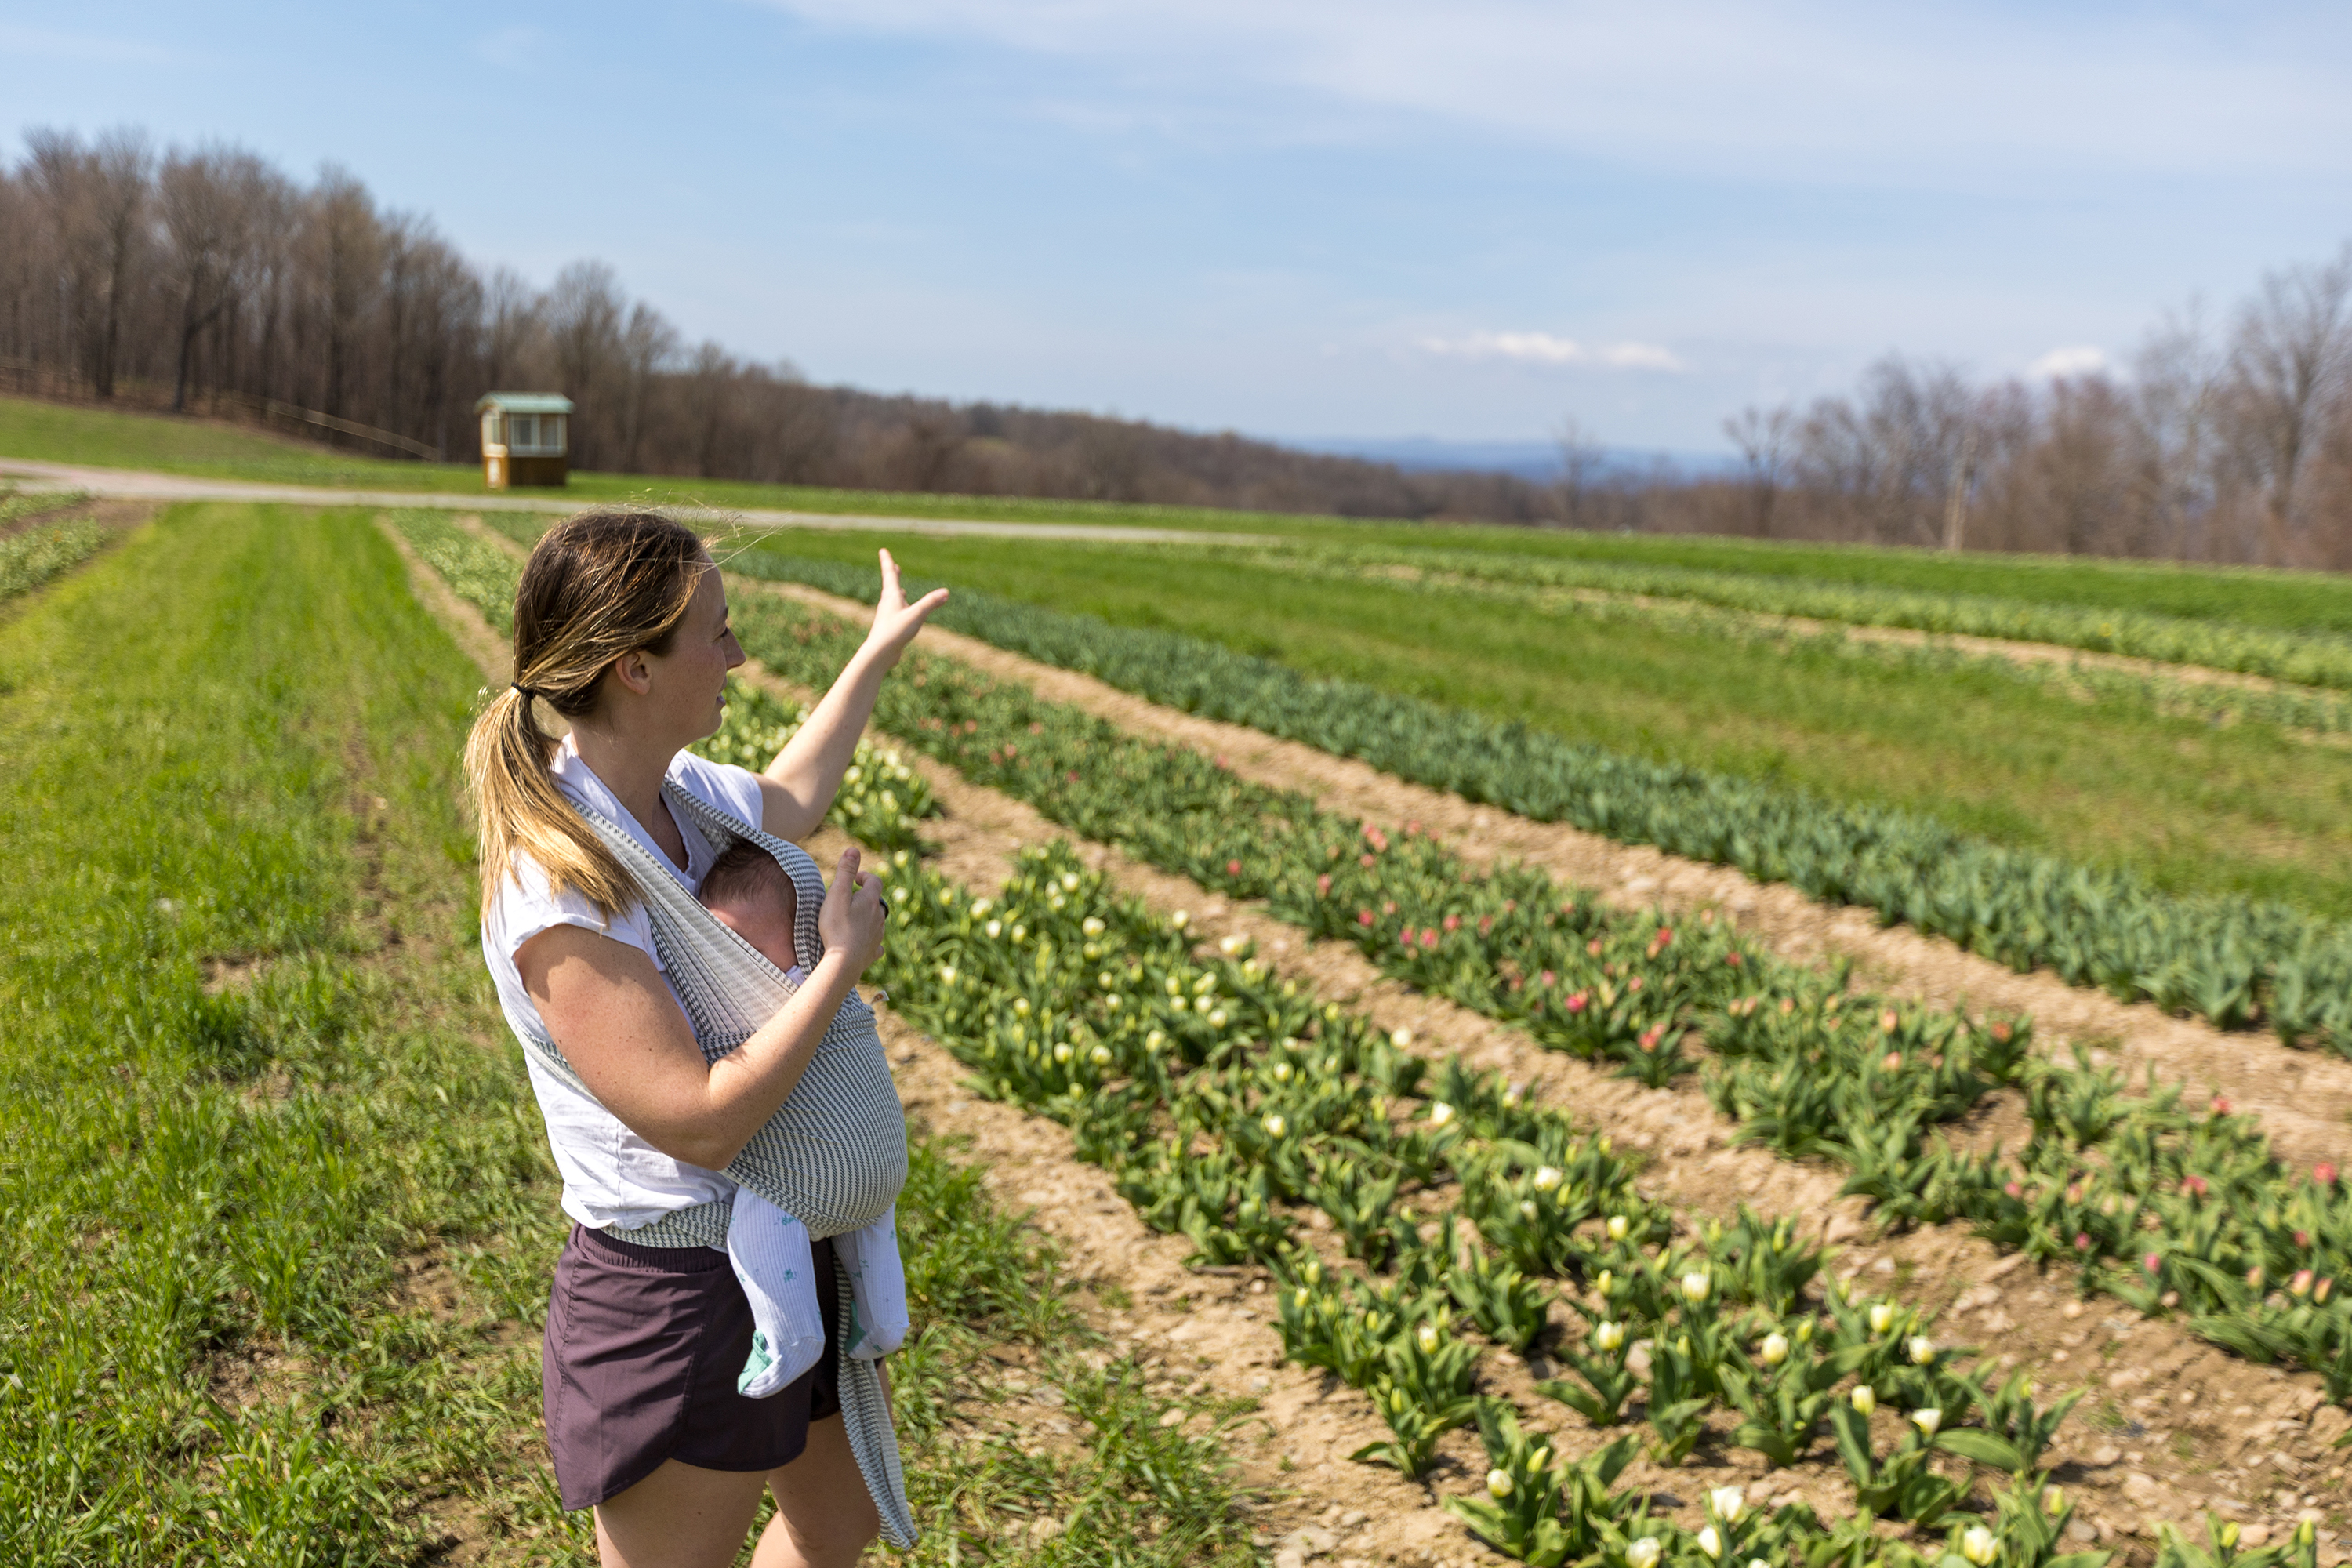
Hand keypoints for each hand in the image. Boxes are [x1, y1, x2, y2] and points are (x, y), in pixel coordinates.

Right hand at [818, 846, 887, 975]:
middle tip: (853, 898)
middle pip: (877, 902)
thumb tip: (853, 849)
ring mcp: (877, 936)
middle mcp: (878, 917)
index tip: (856, 878)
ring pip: (877, 922)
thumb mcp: (837, 894)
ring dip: (869, 917)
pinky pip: (875, 944)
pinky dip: (871, 939)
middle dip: (867, 898)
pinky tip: (867, 942)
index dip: (866, 877)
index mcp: (870, 901)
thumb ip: (845, 871)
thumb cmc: (837, 927)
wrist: (843, 962)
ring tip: (855, 918)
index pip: (875, 882)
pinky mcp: (872, 952)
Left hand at [863, 548, 948, 666]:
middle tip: (892, 566)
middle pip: (890, 585)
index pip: (889, 574)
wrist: (879, 653)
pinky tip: (902, 615)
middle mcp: (887, 604)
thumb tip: (946, 592)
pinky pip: (895, 614)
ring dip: (896, 592)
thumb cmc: (895, 632)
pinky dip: (900, 608)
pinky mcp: (889, 628)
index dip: (887, 561)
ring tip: (900, 590)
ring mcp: (887, 616)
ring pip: (892, 600)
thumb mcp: (917, 615)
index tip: (882, 550)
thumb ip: (931, 603)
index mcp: (891, 597)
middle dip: (892, 575)